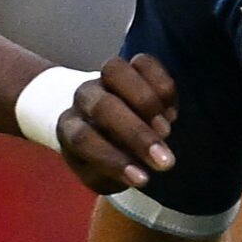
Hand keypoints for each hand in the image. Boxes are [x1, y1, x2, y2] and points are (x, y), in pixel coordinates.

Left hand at [49, 55, 175, 196]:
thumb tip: (141, 172)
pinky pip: (143, 61)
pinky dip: (162, 85)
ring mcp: (104, 77)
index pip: (83, 139)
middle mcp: (84, 98)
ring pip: (115, 70)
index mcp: (70, 128)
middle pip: (103, 107)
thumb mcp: (100, 174)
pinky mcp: (130, 65)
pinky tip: (171, 112)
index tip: (144, 180)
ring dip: (146, 101)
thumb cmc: (102, 155)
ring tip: (167, 130)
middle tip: (166, 161)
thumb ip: (114, 175)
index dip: (114, 160)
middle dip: (137, 134)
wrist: (96, 123)